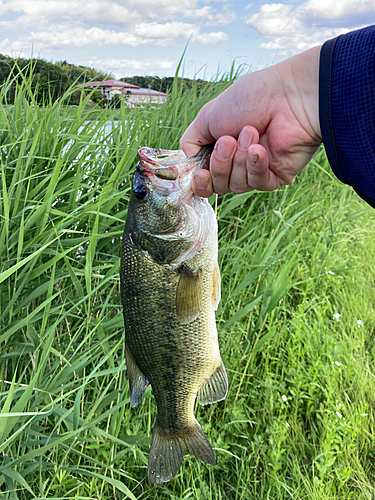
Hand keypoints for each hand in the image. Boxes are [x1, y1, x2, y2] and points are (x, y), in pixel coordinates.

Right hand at [180, 46, 322, 196]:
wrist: (289, 95)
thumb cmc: (251, 98)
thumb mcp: (208, 116)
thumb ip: (190, 141)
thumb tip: (186, 163)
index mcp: (221, 148)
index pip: (205, 178)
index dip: (200, 181)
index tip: (198, 174)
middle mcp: (238, 162)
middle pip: (218, 185)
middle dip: (219, 165)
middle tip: (228, 141)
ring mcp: (257, 170)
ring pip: (236, 186)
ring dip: (238, 160)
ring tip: (250, 133)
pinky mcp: (276, 177)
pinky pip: (257, 184)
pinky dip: (255, 165)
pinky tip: (260, 148)